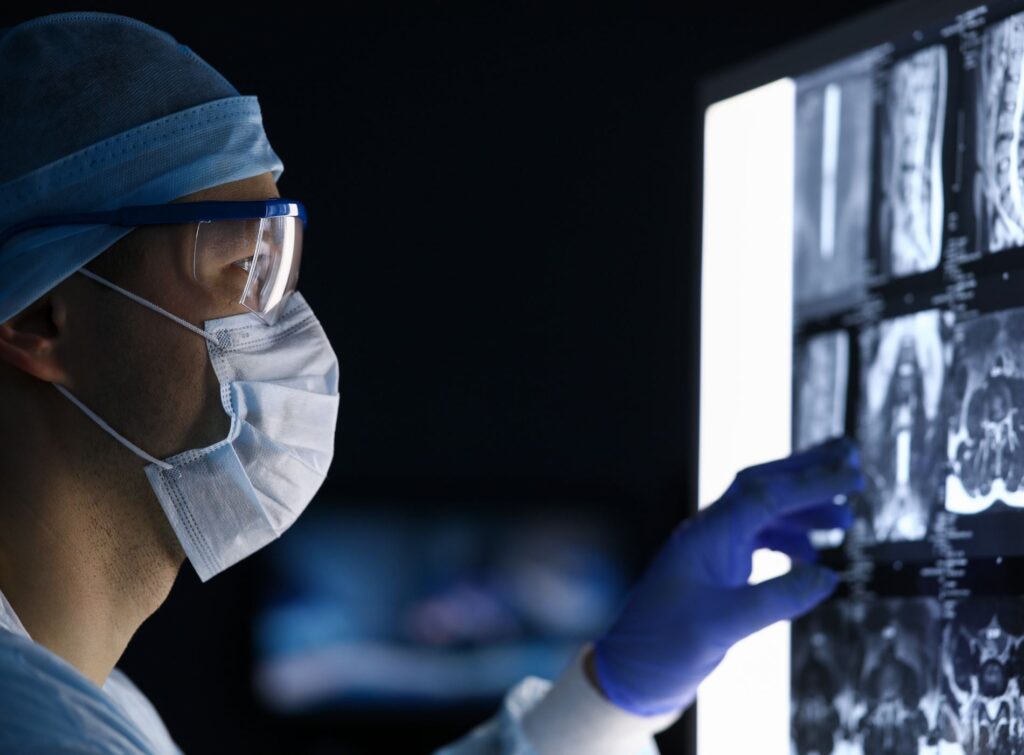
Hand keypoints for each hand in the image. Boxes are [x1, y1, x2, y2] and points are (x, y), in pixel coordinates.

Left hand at [591, 436, 862, 715]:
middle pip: (762, 486)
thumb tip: (828, 577)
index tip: (850, 474)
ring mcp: (711, 550)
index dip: (810, 481)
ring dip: (803, 509)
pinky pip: (757, 539)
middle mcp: (709, 533)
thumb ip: (776, 599)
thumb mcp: (724, 625)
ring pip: (763, 513)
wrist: (630, 674)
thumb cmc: (664, 647)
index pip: (764, 494)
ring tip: (845, 517)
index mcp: (707, 536)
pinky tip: (812, 556)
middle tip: (849, 458)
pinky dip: (789, 540)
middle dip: (805, 470)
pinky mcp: (715, 571)